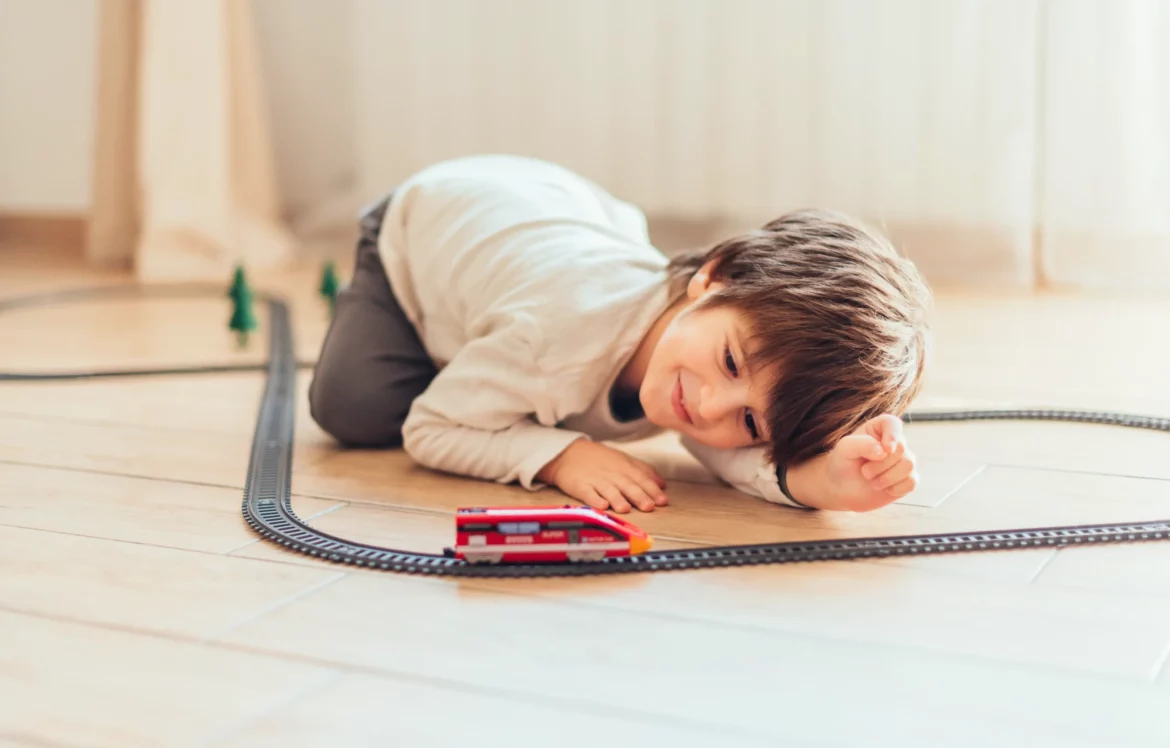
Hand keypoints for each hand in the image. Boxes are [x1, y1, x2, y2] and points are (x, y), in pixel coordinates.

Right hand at [536, 439, 668, 512]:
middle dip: (638, 496)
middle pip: (627, 485)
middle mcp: (612, 474)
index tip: (662, 501)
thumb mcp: (624, 460)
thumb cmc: (600, 459)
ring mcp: (595, 480)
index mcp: (624, 468)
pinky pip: (588, 493)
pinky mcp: (580, 486)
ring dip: (617, 499)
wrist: (569, 452)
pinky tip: (601, 505)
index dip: (652, 490)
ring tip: (625, 509)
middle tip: (648, 506)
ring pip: (608, 490)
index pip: (642, 479)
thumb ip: (643, 471)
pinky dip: (594, 499)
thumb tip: (662, 485)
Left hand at [820, 414, 918, 511]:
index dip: (893, 435)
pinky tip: (884, 489)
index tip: (886, 448)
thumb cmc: (843, 463)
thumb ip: (861, 444)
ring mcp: (903, 460)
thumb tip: (884, 451)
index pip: (893, 423)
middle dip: (880, 464)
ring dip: (886, 478)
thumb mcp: (844, 449)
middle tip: (864, 471)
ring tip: (872, 481)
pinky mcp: (908, 478)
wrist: (843, 489)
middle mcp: (895, 442)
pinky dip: (895, 489)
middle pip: (901, 448)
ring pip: (909, 465)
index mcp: (879, 428)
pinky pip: (912, 482)